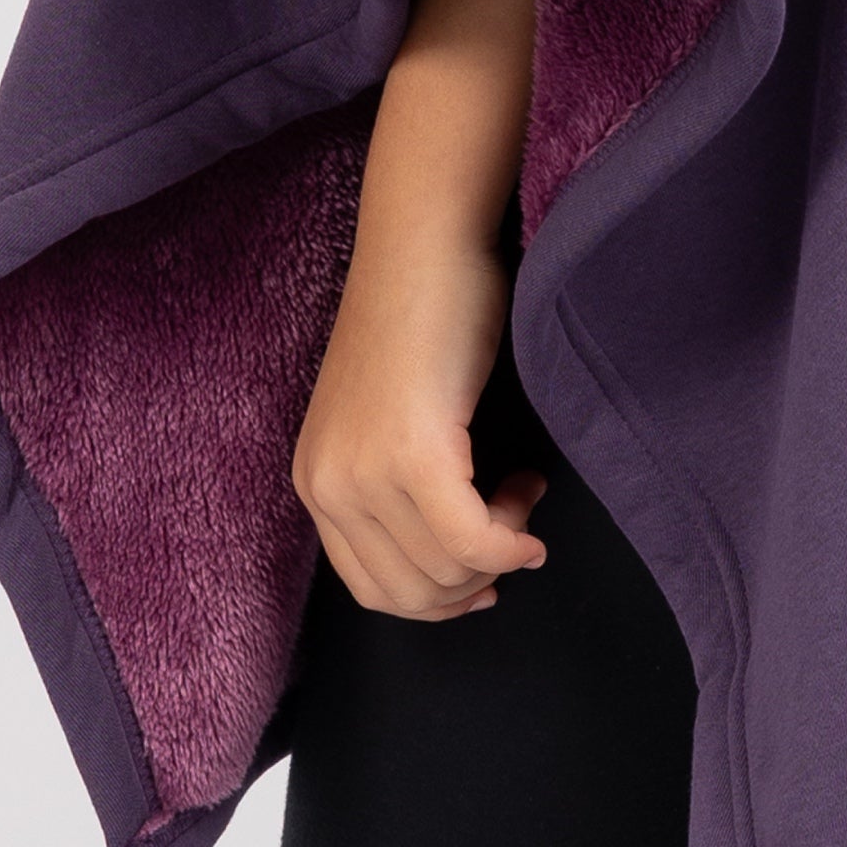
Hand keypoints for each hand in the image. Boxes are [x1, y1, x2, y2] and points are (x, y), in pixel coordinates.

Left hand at [292, 225, 551, 619]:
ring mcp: (363, 473)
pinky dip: (512, 537)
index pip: (373, 590)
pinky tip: (531, 492)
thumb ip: (400, 492)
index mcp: (315, 482)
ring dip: (502, 543)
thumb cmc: (425, 319)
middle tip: (513, 519)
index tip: (489, 575)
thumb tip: (459, 567)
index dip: (439, 601)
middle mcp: (326, 486)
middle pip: (412, 594)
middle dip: (477, 578)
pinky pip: (472, 541)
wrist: (426, 245)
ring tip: (520, 483)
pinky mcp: (411, 455)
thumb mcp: (389, 423)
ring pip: (446, 571)